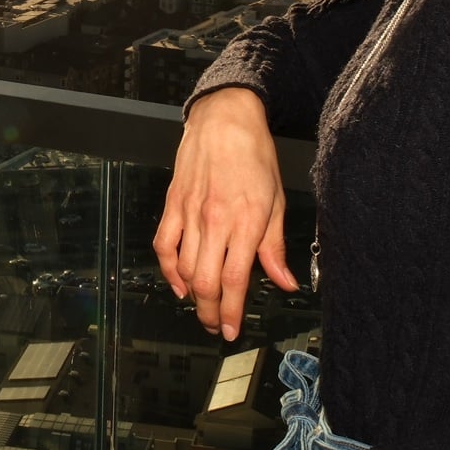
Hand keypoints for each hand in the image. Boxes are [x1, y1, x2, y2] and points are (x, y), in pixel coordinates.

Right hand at [153, 87, 293, 339]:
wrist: (224, 119)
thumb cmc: (254, 155)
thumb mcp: (276, 200)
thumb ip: (275, 247)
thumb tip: (285, 282)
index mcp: (246, 221)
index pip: (236, 280)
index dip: (233, 312)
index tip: (233, 330)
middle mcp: (215, 221)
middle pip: (207, 282)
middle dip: (211, 313)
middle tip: (218, 327)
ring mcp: (189, 214)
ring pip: (185, 269)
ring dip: (193, 297)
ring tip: (203, 309)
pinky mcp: (173, 205)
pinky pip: (164, 246)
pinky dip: (168, 271)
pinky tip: (178, 284)